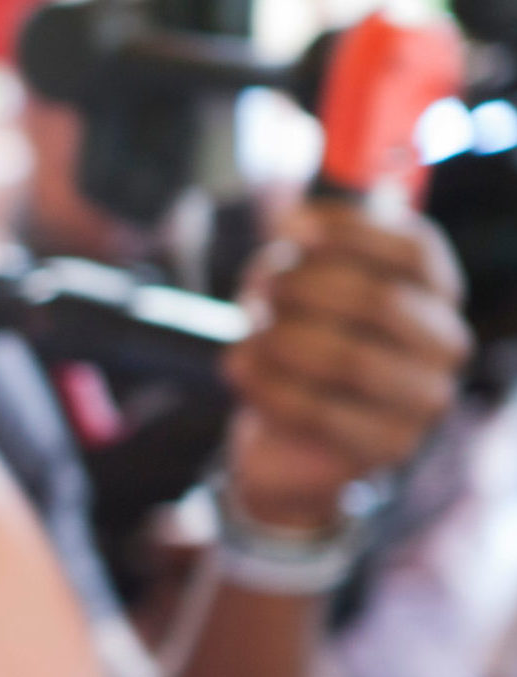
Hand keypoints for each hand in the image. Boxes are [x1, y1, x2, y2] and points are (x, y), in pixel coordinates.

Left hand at [220, 203, 469, 528]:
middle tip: (259, 291)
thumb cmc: (297, 349)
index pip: (413, 249)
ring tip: (246, 337)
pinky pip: (318, 410)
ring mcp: (424, 400)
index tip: (286, 225)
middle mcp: (444, 343)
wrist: (287, 442)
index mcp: (436, 292)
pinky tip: (240, 370)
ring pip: (347, 358)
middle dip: (303, 288)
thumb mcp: (295, 291)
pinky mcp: (387, 446)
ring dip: (281, 340)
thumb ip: (296, 252)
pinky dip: (267, 386)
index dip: (348, 231)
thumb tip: (287, 222)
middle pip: (377, 299)